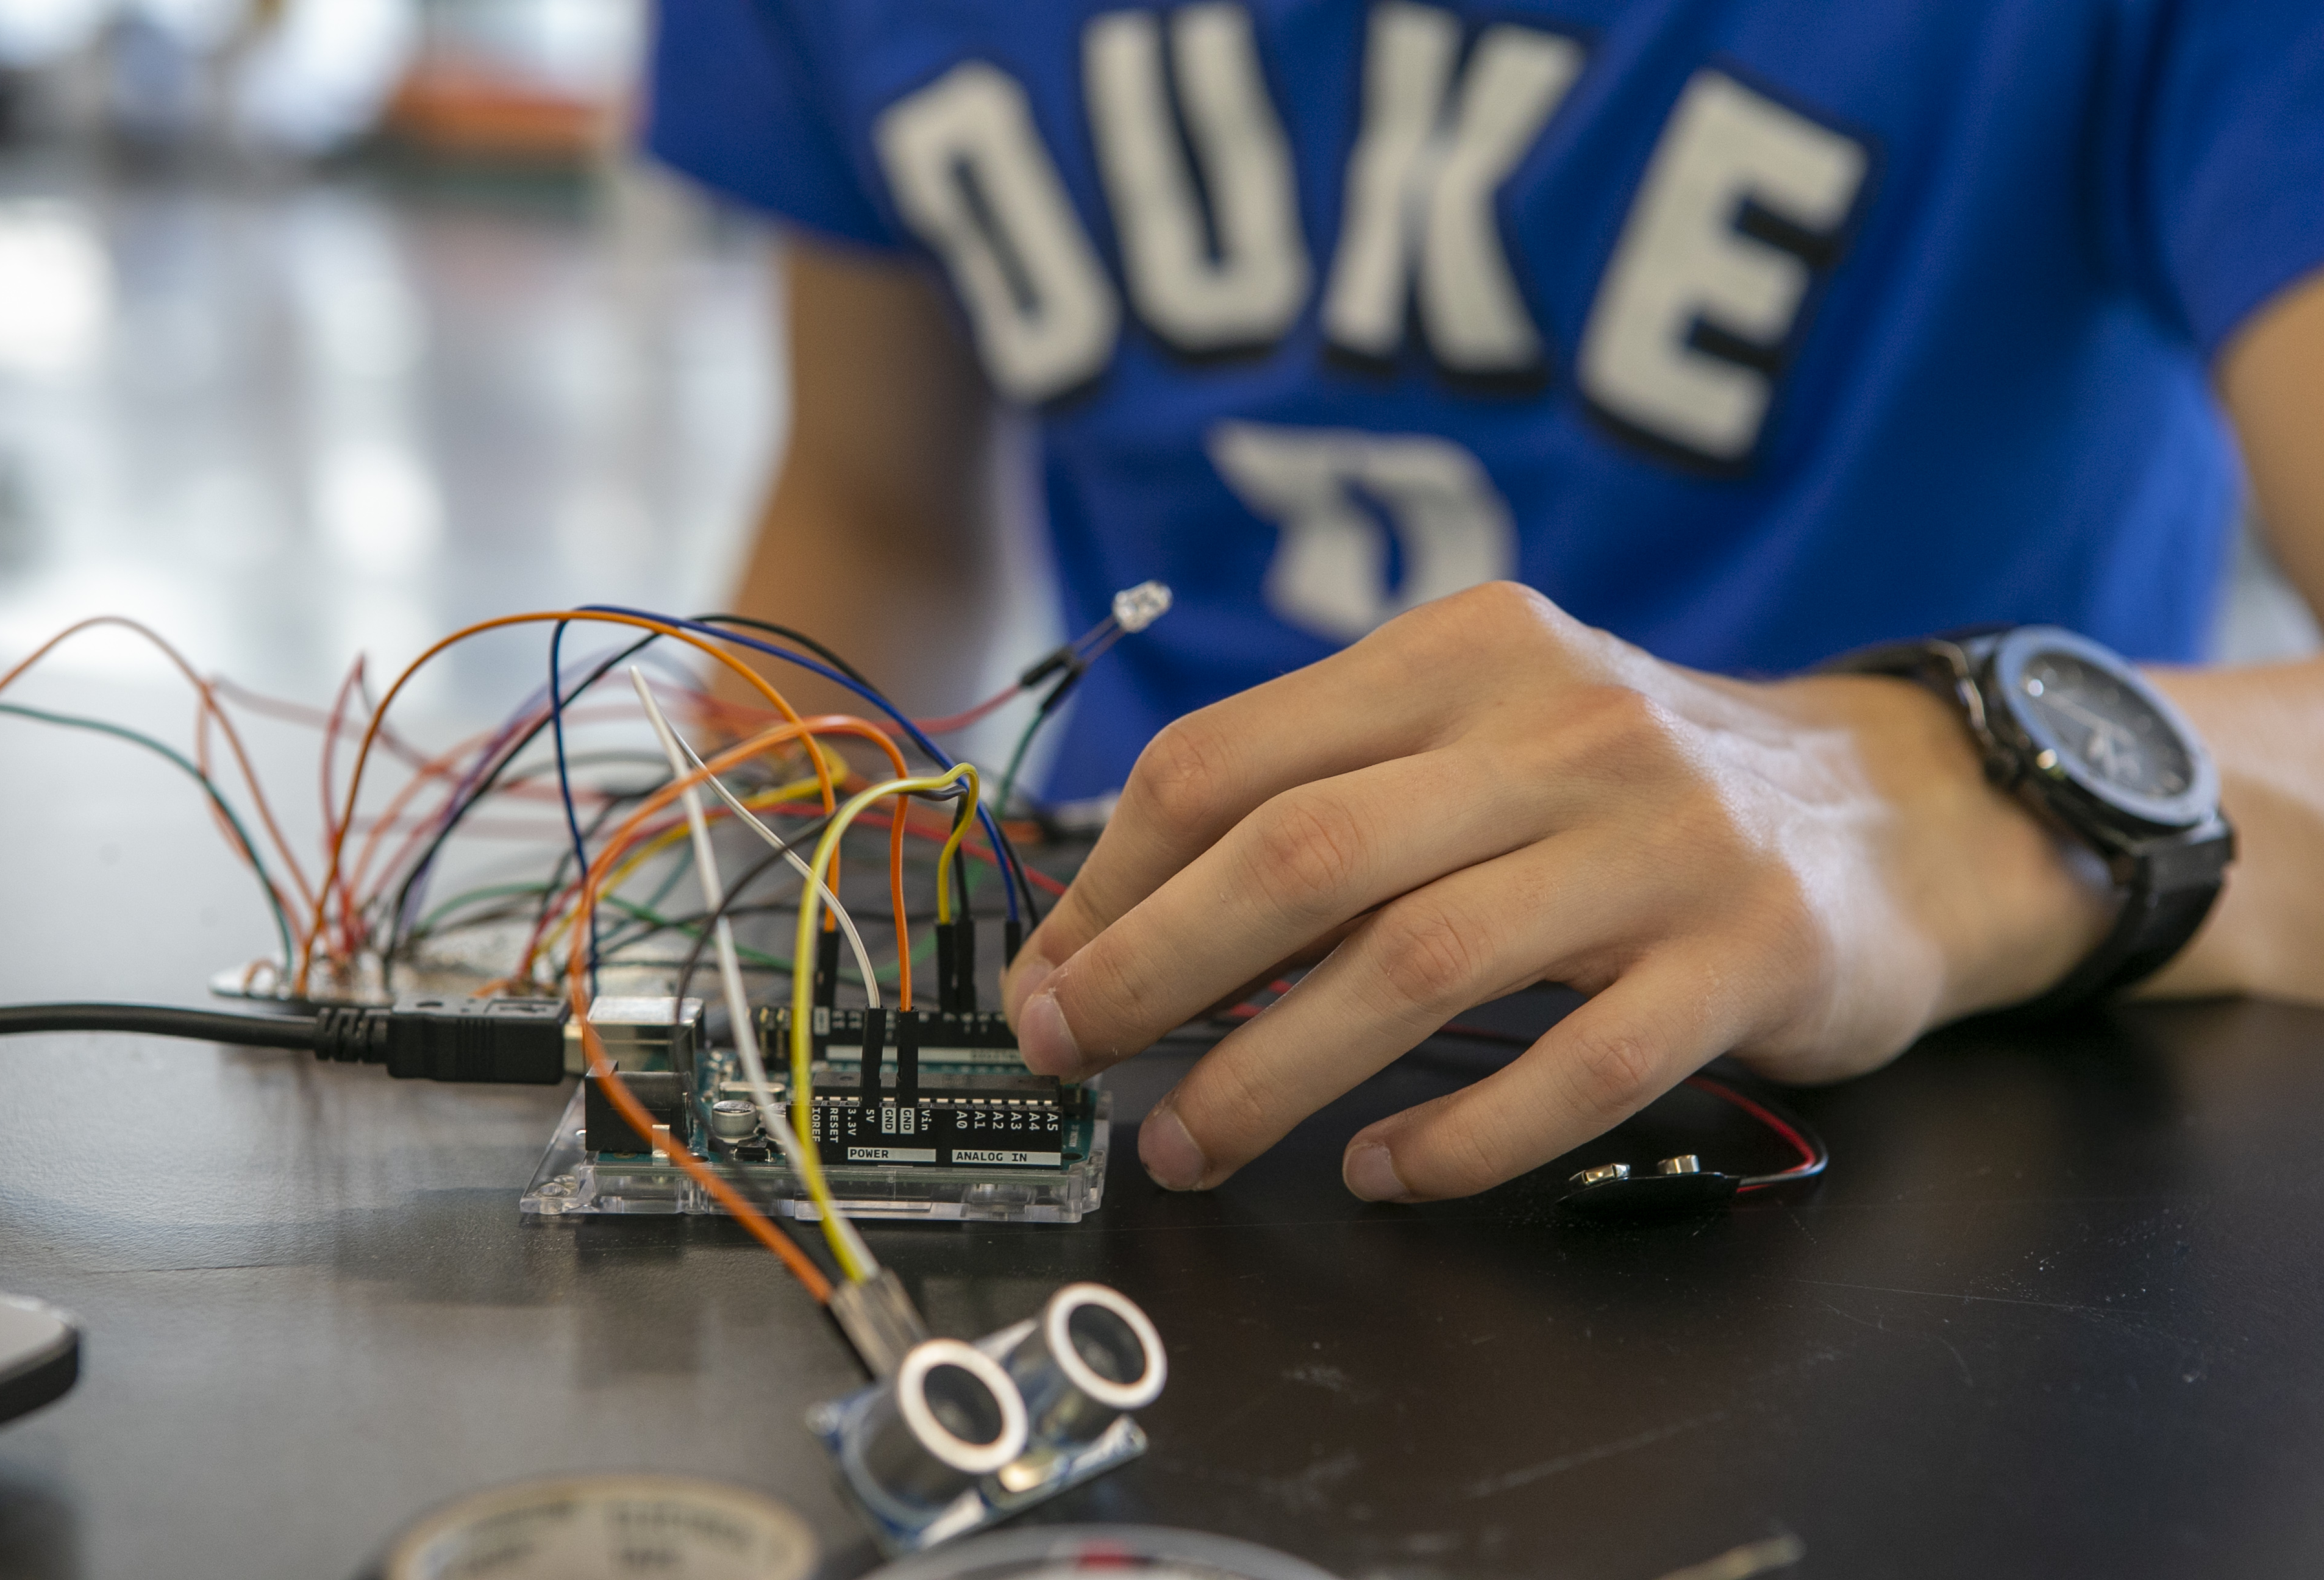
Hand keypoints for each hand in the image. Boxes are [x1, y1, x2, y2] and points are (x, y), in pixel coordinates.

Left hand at [1001, 583, 2109, 1201]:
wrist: (1894, 810)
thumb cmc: (1631, 789)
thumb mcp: (1486, 733)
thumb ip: (1332, 797)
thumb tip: (1128, 926)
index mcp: (1463, 651)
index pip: (1229, 756)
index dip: (1110, 879)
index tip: (1048, 974)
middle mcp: (1558, 724)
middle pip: (1299, 853)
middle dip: (1151, 971)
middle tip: (1067, 1057)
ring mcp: (1661, 840)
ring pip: (1419, 965)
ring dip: (1270, 1075)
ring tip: (1188, 1143)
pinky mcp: (1746, 956)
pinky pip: (1576, 1068)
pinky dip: (1460, 1139)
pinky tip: (1381, 1174)